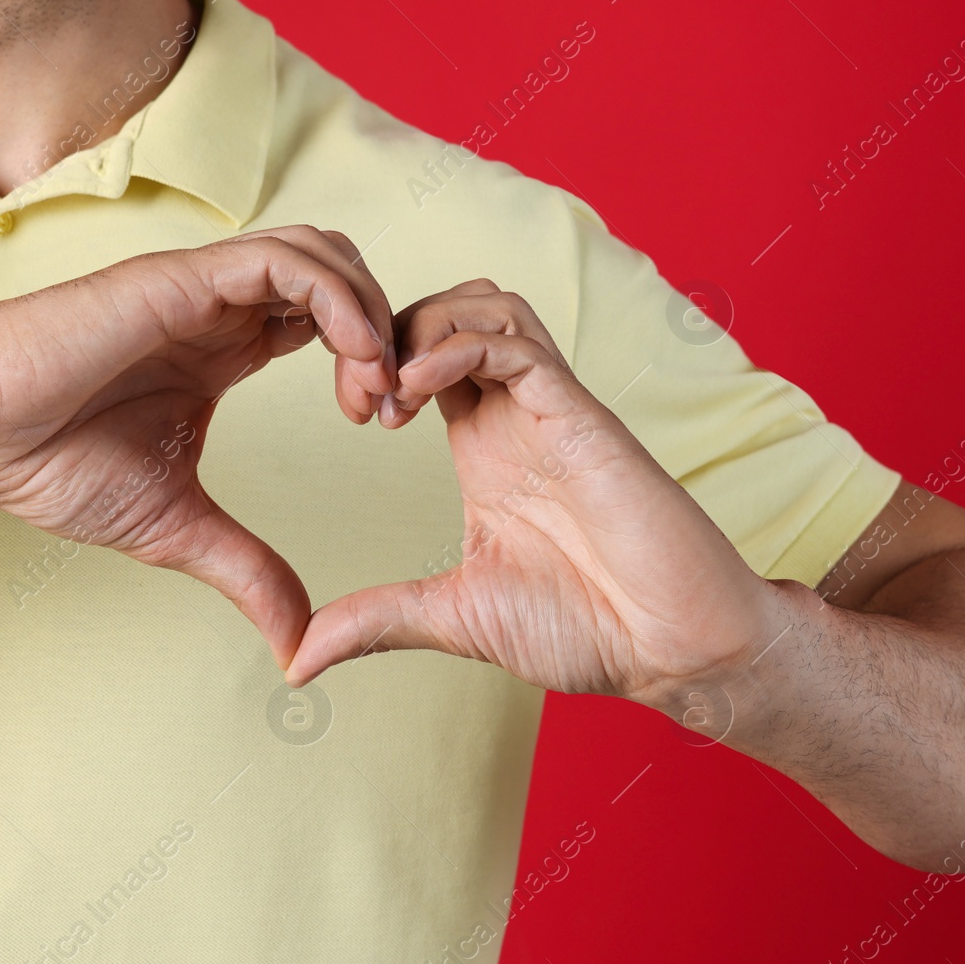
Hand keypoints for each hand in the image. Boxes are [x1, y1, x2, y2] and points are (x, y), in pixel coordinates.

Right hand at [0, 226, 396, 665]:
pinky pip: (286, 261)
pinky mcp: (181, 278)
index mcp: (226, 347)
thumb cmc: (52, 465)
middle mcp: (222, 308)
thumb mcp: (179, 529)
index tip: (381, 423)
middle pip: (342, 277)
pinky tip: (351, 361)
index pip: (330, 321)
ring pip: (325, 255)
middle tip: (391, 407)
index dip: (373, 362)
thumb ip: (249, 573)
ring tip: (374, 388)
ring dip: (370, 315)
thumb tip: (298, 644)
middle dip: (386, 333)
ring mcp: (204, 287)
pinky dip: (337, 301)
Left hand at [286, 279, 776, 702]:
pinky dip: (458, 344)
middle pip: (449, 309)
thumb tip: (296, 659)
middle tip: (359, 396)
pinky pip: (517, 341)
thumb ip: (376, 622)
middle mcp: (515, 415)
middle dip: (388, 330)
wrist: (669, 648)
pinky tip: (417, 389)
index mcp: (484, 448)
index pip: (422, 356)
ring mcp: (550, 408)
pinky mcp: (580, 414)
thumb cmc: (585, 628)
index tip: (351, 417)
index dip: (372, 364)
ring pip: (486, 304)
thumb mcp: (452, 617)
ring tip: (390, 389)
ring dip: (424, 325)